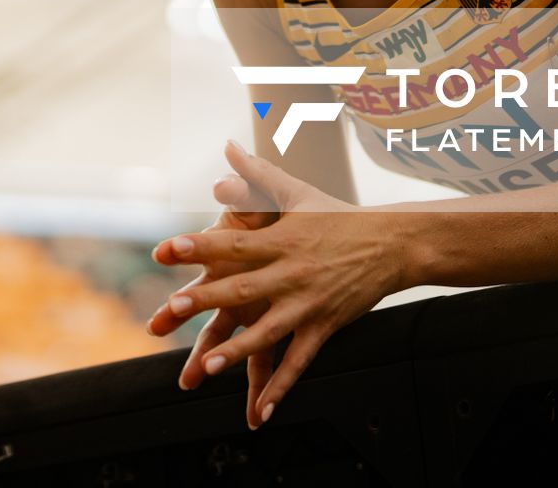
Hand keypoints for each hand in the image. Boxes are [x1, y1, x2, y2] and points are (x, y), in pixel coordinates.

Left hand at [153, 141, 407, 428]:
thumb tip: (227, 147)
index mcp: (280, 239)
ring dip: (238, 351)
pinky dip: (280, 387)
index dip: (198, 246)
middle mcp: (291, 272)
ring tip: (206, 367)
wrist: (393, 243)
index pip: (232, 242)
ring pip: (268, 332)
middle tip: (172, 308)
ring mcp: (308, 304)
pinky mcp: (324, 327)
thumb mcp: (296, 193)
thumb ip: (257, 174)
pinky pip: (299, 361)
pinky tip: (261, 410)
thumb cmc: (337, 215)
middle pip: (243, 288)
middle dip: (206, 299)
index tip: (164, 250)